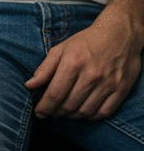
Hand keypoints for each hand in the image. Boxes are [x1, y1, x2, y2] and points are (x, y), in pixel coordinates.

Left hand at [26, 12, 143, 119]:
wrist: (120, 34)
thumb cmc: (86, 42)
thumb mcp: (61, 49)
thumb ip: (44, 68)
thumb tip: (29, 85)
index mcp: (73, 64)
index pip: (55, 94)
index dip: (44, 107)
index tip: (39, 113)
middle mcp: (91, 75)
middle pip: (69, 105)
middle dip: (56, 112)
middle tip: (51, 112)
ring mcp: (108, 84)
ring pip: (85, 112)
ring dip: (72, 116)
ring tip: (65, 112)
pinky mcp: (121, 89)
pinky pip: (104, 112)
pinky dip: (91, 116)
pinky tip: (83, 111)